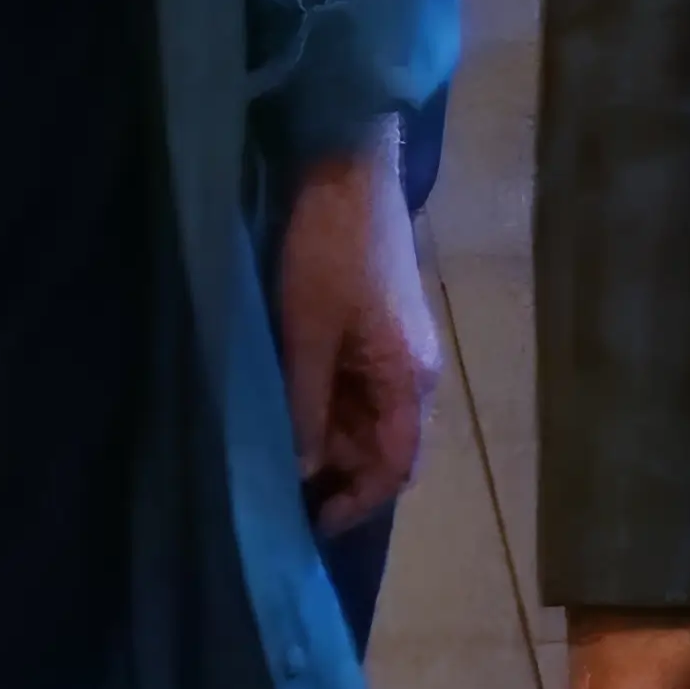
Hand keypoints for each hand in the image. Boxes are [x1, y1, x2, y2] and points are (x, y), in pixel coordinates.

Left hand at [276, 138, 442, 533]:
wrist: (345, 165)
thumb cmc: (327, 250)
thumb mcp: (305, 334)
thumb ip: (304, 406)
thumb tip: (300, 473)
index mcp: (409, 378)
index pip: (395, 467)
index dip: (355, 503)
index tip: (307, 524)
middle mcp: (415, 370)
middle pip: (384, 447)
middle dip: (337, 476)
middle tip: (278, 493)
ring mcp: (397, 345)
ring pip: (367, 418)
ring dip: (328, 441)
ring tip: (275, 457)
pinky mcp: (377, 323)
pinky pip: (356, 386)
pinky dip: (326, 408)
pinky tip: (287, 410)